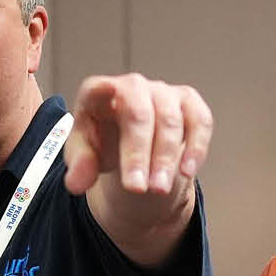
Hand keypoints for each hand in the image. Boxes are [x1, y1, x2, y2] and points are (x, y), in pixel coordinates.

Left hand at [62, 73, 212, 198]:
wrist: (135, 148)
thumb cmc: (104, 146)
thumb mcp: (85, 157)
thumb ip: (79, 166)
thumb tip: (76, 183)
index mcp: (98, 94)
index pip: (96, 89)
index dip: (102, 91)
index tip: (107, 97)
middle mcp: (133, 87)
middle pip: (138, 113)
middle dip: (138, 153)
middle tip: (137, 189)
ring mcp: (163, 93)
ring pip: (169, 119)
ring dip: (165, 157)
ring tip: (159, 189)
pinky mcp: (189, 104)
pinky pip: (199, 121)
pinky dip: (196, 147)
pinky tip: (187, 172)